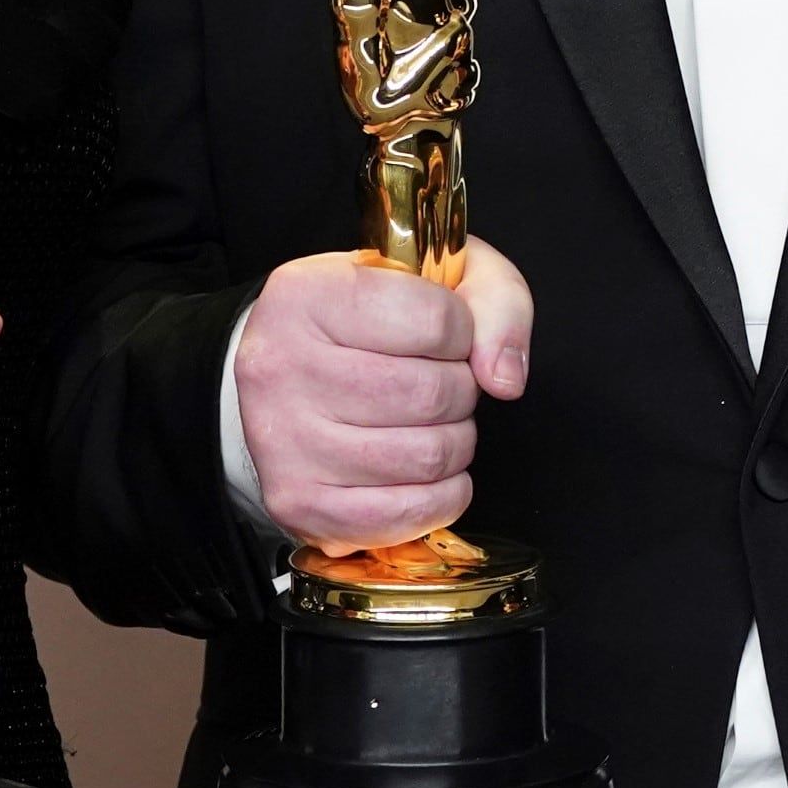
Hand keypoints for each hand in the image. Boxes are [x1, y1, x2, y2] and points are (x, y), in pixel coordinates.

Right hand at [234, 239, 533, 553]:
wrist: (286, 374)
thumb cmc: (364, 321)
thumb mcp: (434, 273)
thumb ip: (494, 300)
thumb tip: (504, 379)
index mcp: (308, 294)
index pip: (437, 320)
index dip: (464, 333)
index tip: (444, 337)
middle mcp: (282, 366)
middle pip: (433, 395)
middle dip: (460, 392)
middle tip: (439, 385)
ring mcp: (285, 442)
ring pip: (427, 456)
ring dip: (453, 443)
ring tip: (430, 425)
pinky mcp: (298, 503)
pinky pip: (406, 515)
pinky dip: (441, 497)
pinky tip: (428, 474)